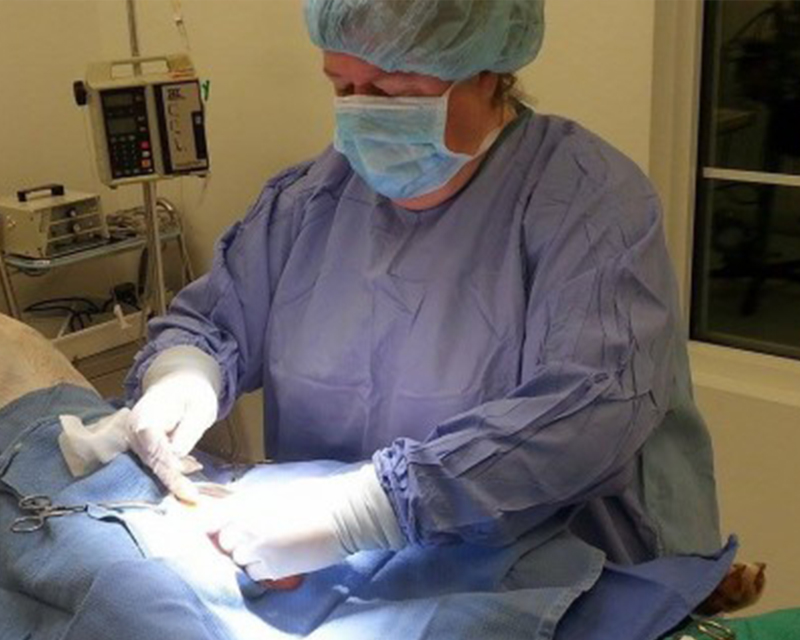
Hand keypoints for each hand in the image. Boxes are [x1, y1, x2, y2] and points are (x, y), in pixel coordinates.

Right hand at [129, 346, 220, 501]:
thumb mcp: (199, 404)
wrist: (181, 382)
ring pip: (154, 467)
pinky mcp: (144, 450)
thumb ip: (188, 429)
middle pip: (151, 462)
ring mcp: (136, 442)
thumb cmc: (192, 390)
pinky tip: (191, 477)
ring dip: (176, 479)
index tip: (185, 484)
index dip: (169, 466)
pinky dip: (175, 473)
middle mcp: (133, 431)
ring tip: (197, 490)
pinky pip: (158, 465)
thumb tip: (177, 453)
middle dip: (173, 481)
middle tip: (195, 497)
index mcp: (144, 415)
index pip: (153, 447)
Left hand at [205, 466, 404, 580]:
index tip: (213, 526)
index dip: (212, 524)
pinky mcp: (273, 570)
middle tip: (256, 533)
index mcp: (248, 503)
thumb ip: (252, 503)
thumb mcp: (277, 492)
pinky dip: (261, 567)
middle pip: (225, 541)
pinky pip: (255, 572)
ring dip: (248, 554)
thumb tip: (235, 512)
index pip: (212, 519)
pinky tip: (278, 556)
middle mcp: (247, 528)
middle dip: (236, 538)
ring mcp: (258, 551)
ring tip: (270, 545)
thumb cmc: (316, 496)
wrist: (343, 515)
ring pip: (239, 559)